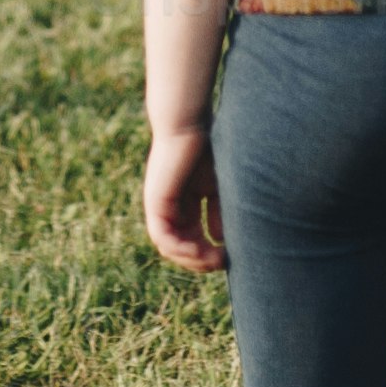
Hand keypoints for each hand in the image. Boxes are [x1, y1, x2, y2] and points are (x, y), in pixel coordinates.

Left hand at [142, 122, 225, 272]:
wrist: (187, 124)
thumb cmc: (206, 147)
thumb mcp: (216, 186)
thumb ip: (218, 212)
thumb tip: (220, 241)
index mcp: (182, 204)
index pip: (192, 238)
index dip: (209, 252)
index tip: (229, 256)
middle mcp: (168, 208)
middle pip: (180, 247)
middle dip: (202, 260)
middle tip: (223, 263)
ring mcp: (159, 207)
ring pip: (169, 247)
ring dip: (192, 259)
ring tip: (214, 260)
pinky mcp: (156, 204)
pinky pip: (162, 238)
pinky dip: (180, 249)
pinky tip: (200, 250)